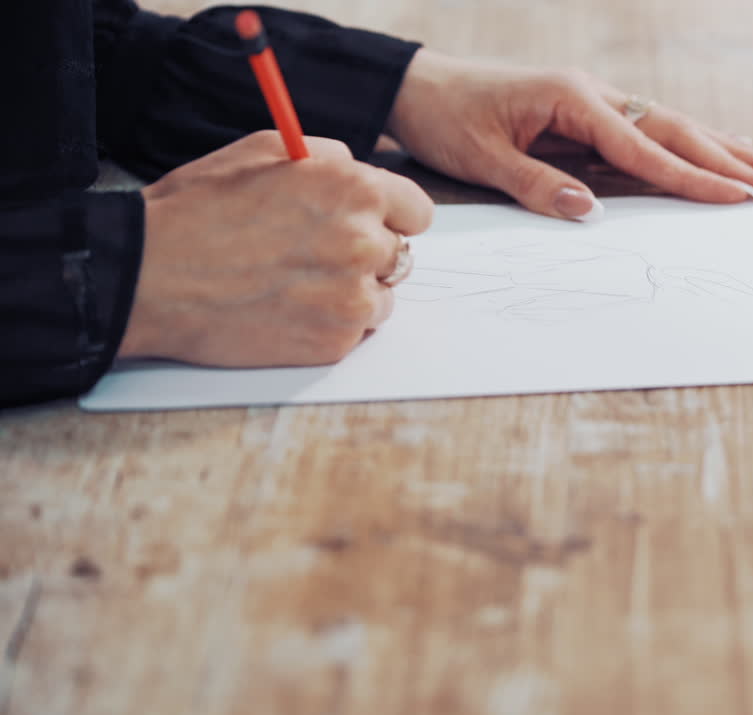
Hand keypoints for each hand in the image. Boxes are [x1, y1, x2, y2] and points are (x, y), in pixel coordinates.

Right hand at [118, 130, 433, 366]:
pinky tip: (287, 308)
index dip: (391, 216)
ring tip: (296, 283)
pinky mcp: (335, 341)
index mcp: (356, 190)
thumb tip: (357, 167)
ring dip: (353, 291)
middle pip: (401, 254)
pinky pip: (356, 331)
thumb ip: (328, 157)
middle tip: (318, 255)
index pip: (418, 212)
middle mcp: (365, 242)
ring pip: (382, 296)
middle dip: (368, 253)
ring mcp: (353, 297)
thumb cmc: (199, 209)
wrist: (149, 277)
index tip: (371, 223)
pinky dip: (330, 323)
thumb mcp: (265, 150)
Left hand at [386, 51, 752, 220]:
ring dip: (729, 148)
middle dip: (734, 162)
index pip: (645, 147)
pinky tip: (724, 152)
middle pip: (678, 130)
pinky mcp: (593, 114)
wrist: (418, 87)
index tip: (739, 197)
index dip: (694, 176)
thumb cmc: (447, 119)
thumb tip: (589, 211)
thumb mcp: (481, 158)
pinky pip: (654, 131)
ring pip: (676, 126)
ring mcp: (598, 101)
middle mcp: (595, 94)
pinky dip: (695, 144)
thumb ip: (536, 184)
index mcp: (572, 99)